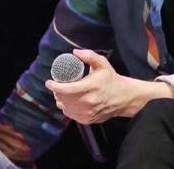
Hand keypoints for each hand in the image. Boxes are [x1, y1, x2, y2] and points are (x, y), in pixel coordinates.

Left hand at [45, 49, 173, 122]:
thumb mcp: (102, 64)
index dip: (54, 86)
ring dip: (60, 100)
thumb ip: (89, 56)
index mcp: (90, 87)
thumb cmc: (111, 79)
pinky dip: (67, 107)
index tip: (49, 81)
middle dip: (57, 92)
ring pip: (65, 107)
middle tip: (57, 85)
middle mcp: (87, 102)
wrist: (123, 97)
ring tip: (63, 92)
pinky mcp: (87, 120)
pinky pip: (70, 114)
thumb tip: (75, 52)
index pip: (66, 90)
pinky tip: (69, 101)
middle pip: (63, 99)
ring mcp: (87, 113)